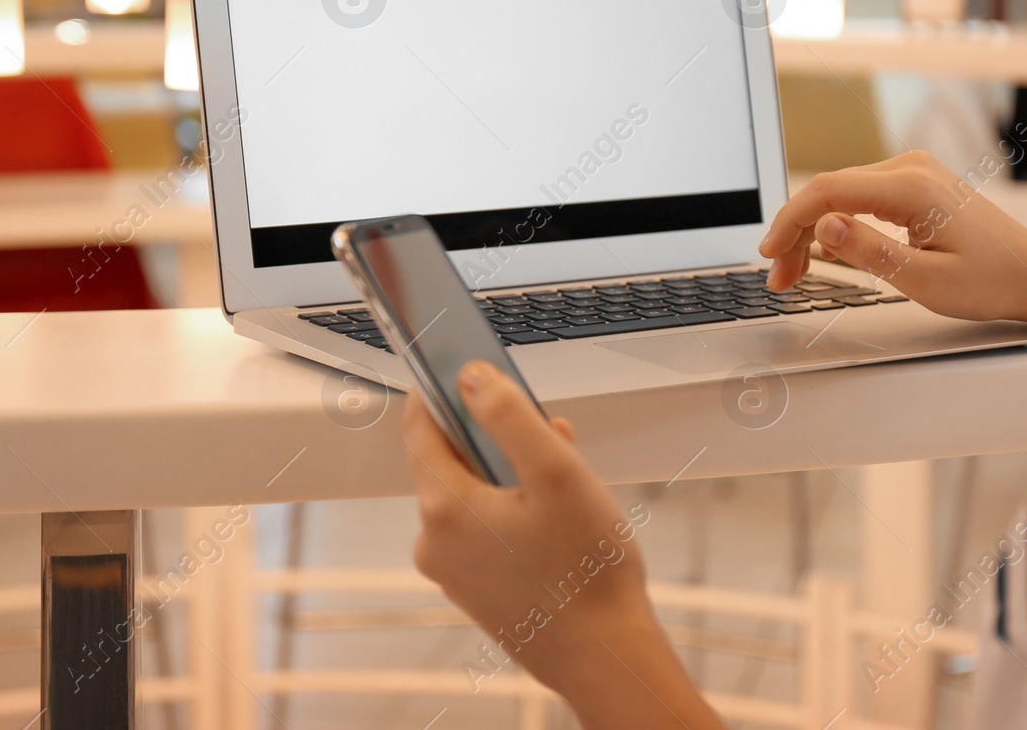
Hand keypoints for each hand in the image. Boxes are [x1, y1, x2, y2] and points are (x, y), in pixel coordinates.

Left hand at [403, 363, 724, 728]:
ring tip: (564, 483)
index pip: (421, 427)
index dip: (442, 390)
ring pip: (472, 496)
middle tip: (548, 436)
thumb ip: (510, 415)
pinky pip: (482, 530)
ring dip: (510, 475)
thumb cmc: (587, 573)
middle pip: (451, 460)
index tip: (468, 368)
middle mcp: (435, 542)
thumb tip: (472, 378)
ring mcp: (452, 570)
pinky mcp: (475, 590)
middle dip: (496, 438)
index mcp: (445, 508)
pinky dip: (511, 511)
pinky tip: (556, 520)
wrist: (605, 657)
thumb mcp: (556, 471)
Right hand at [758, 150, 1026, 325]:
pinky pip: (857, 196)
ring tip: (797, 272)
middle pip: (827, 191)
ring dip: (812, 230)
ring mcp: (911, 172)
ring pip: (838, 194)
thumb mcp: (926, 280)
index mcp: (911, 187)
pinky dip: (834, 223)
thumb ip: (870, 252)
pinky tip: (824, 252)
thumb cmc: (991, 280)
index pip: (827, 192)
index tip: (770, 253)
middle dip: (796, 234)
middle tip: (781, 278)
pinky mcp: (912, 183)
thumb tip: (825, 227)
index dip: (789, 222)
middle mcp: (909, 169)